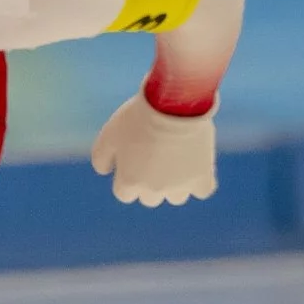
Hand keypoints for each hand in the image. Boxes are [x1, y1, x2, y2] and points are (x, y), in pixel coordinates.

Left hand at [91, 92, 216, 205]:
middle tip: (154, 157)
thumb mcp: (108, 135)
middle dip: (149, 182)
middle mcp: (154, 190)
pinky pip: (202, 190)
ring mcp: (180, 186)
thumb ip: (101, 157)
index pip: (125, 194)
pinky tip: (195, 167)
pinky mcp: (202, 177)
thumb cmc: (137, 118)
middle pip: (150, 197)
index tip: (133, 161)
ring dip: (174, 184)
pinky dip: (199, 183)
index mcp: (129, 181)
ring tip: (175, 160)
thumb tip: (105, 172)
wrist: (173, 106)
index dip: (127, 177)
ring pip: (176, 197)